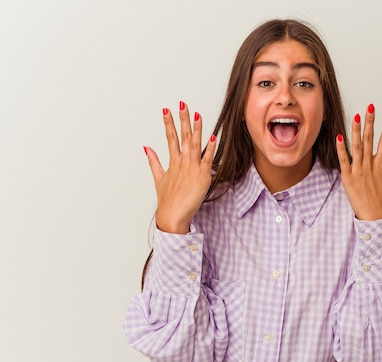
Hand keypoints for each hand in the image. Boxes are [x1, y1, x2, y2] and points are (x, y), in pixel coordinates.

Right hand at [143, 101, 216, 233]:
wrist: (172, 216)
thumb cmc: (167, 201)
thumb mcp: (159, 179)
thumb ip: (154, 162)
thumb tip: (146, 148)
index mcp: (173, 162)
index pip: (170, 138)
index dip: (169, 123)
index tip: (166, 110)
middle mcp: (182, 163)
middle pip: (182, 137)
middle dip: (182, 119)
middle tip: (182, 104)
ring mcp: (192, 169)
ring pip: (195, 144)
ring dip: (196, 129)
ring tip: (197, 114)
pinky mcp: (203, 176)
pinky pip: (208, 159)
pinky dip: (211, 148)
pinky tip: (213, 136)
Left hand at [336, 104, 381, 220]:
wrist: (374, 217)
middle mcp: (370, 166)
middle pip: (370, 139)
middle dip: (371, 122)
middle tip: (371, 107)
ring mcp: (358, 171)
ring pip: (357, 147)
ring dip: (356, 131)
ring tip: (356, 116)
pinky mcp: (348, 177)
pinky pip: (344, 161)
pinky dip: (342, 149)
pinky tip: (339, 137)